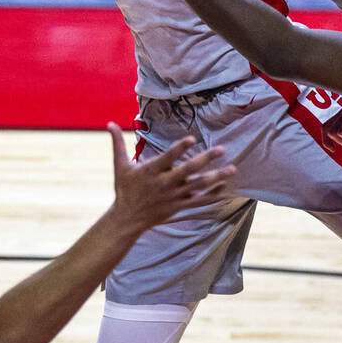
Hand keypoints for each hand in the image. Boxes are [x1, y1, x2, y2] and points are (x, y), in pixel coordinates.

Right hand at [107, 123, 234, 233]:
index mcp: (151, 171)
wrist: (128, 219)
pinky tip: (226, 187)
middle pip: (188, 171)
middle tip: (221, 149)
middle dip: (205, 160)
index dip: (179, 148)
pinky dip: (213, 194)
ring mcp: (174, 196)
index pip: (168, 158)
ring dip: (216, 178)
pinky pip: (199, 200)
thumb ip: (118, 143)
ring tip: (232, 169)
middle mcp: (165, 183)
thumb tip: (109, 123)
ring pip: (198, 186)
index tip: (192, 139)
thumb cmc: (124, 189)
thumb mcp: (119, 166)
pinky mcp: (179, 206)